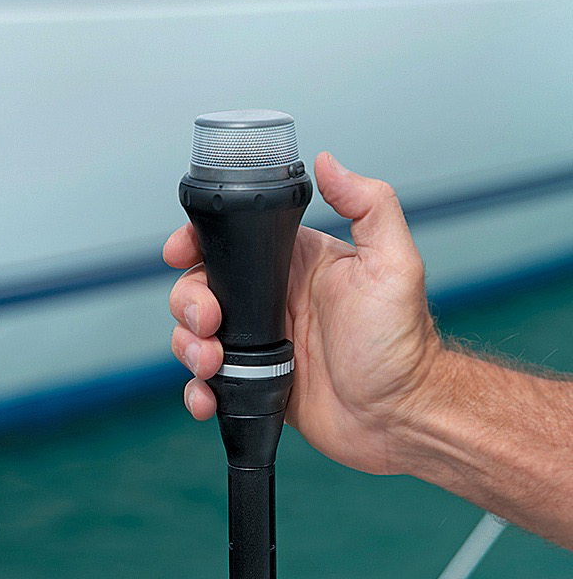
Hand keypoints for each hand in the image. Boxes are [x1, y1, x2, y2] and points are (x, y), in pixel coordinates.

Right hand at [163, 152, 441, 474]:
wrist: (396, 416)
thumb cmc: (399, 343)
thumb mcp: (392, 265)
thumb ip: (369, 206)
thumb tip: (329, 162)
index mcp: (294, 263)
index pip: (232, 239)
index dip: (197, 241)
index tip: (180, 252)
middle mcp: (271, 297)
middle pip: (202, 286)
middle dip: (190, 302)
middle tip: (211, 323)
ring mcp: (260, 339)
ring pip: (196, 332)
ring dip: (188, 345)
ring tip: (212, 363)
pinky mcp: (254, 377)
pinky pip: (210, 379)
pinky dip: (197, 388)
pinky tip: (208, 396)